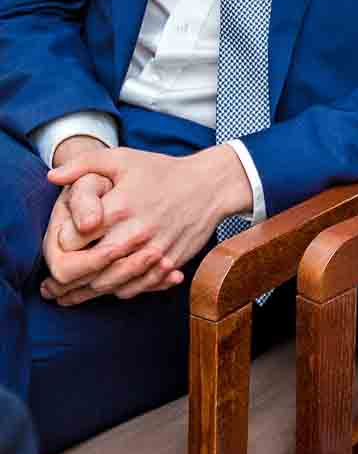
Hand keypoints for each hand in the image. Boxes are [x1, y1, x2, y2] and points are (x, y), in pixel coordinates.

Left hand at [41, 145, 251, 306]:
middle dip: (64, 279)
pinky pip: (133, 288)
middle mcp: (135, 234)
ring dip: (86, 292)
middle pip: (87, 270)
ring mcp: (153, 252)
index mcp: (119, 208)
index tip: (57, 245)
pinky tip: (103, 289)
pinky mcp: (167, 265)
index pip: (73, 241)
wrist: (210, 185)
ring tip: (68, 295)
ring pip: (108, 284)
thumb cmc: (162, 171)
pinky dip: (115, 292)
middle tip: (50, 285)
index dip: (59, 244)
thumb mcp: (122, 158)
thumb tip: (51, 177)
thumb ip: (83, 165)